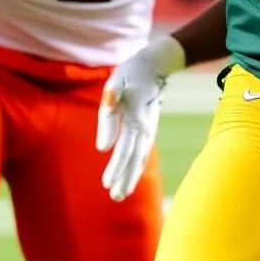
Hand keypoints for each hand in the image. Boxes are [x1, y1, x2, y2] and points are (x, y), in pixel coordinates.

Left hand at [97, 35, 185, 200]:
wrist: (156, 62)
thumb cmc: (131, 72)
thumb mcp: (114, 86)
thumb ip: (108, 114)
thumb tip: (103, 147)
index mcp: (135, 119)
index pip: (124, 150)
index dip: (116, 168)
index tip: (107, 184)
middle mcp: (145, 128)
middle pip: (134, 159)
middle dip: (125, 179)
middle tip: (115, 198)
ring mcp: (148, 128)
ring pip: (140, 157)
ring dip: (131, 176)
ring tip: (122, 194)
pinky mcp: (148, 127)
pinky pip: (143, 151)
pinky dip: (137, 165)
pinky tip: (131, 175)